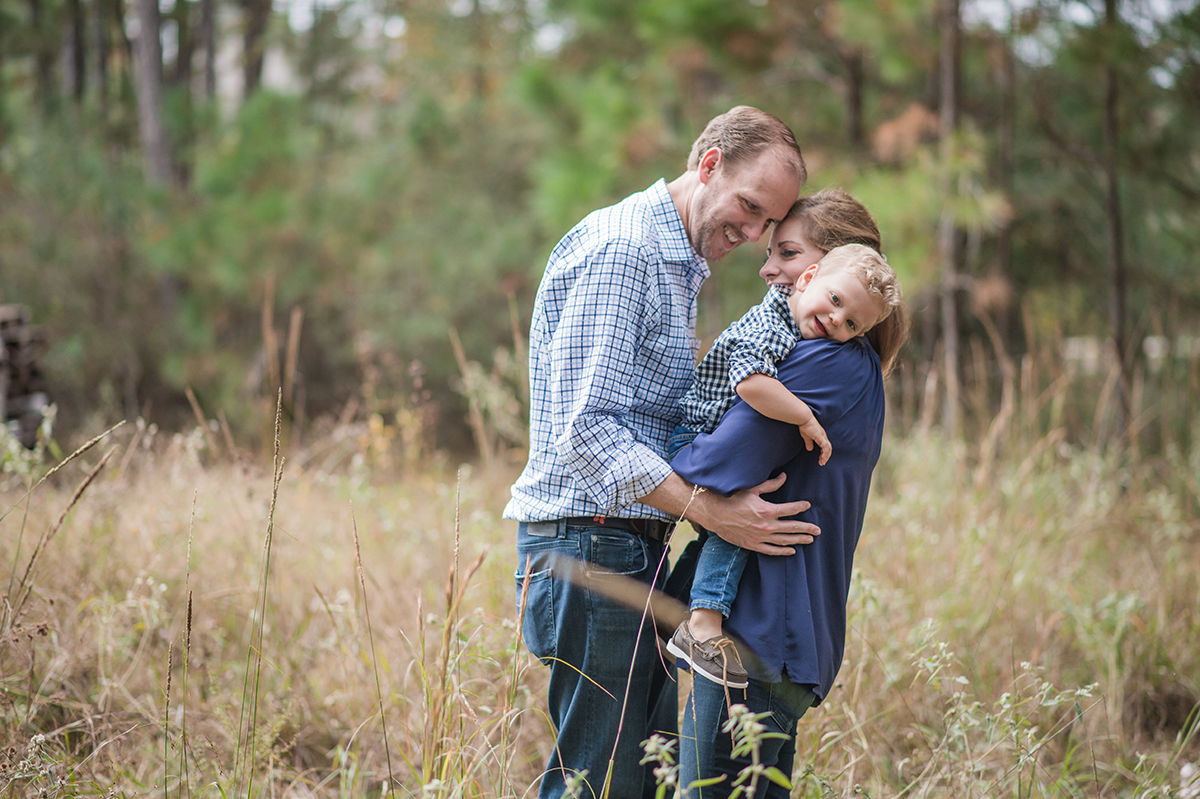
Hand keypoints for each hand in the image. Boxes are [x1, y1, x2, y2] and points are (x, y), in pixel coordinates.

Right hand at [692, 472, 819, 555]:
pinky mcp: (753, 545)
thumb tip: (784, 477)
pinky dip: (783, 551)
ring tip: (809, 540)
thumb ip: (770, 484)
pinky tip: (792, 551)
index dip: (801, 506)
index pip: (791, 509)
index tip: (807, 505)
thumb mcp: (752, 488)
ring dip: (799, 540)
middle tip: (818, 530)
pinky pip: (772, 550)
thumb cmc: (732, 498)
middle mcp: (766, 525)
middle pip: (792, 527)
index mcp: (767, 510)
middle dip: (807, 528)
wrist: (714, 514)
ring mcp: (760, 537)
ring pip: (785, 540)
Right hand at [797, 417, 831, 465]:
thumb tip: (809, 449)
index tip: (821, 459)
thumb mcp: (806, 437)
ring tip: (822, 462)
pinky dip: (825, 453)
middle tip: (822, 463)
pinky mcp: (820, 437)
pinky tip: (823, 458)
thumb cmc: (805, 425)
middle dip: (826, 456)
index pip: (826, 446)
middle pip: (829, 448)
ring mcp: (823, 436)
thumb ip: (809, 443)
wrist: (804, 418)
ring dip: (826, 456)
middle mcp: (823, 436)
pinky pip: (825, 447)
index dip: (824, 453)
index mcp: (821, 436)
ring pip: (828, 448)